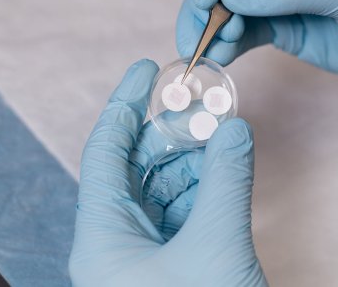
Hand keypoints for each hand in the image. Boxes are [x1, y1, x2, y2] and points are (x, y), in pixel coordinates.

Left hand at [69, 59, 266, 286]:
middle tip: (204, 106)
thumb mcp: (216, 245)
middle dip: (172, 134)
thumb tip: (234, 129)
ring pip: (161, 190)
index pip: (104, 152)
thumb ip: (226, 181)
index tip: (146, 69)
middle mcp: (113, 244)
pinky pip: (180, 214)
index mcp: (102, 240)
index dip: (125, 104)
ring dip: (194, 162)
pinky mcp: (169, 268)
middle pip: (135, 167)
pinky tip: (225, 172)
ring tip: (223, 139)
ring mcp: (141, 257)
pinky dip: (203, 189)